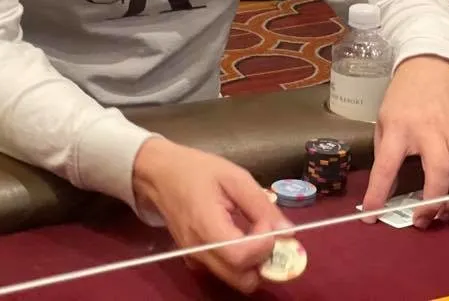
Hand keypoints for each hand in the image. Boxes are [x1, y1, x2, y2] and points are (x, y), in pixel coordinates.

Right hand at [133, 138, 291, 292]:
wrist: (159, 173)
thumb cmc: (196, 170)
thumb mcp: (234, 177)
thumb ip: (261, 205)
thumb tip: (288, 232)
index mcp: (206, 225)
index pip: (242, 257)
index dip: (264, 244)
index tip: (266, 221)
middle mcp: (199, 250)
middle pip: (242, 279)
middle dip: (262, 260)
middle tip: (263, 231)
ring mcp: (195, 258)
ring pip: (234, 279)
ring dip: (252, 262)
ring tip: (250, 231)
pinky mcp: (193, 259)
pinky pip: (223, 272)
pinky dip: (237, 262)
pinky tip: (236, 236)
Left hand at [362, 56, 448, 227]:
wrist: (431, 69)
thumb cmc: (402, 98)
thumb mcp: (383, 121)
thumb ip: (386, 154)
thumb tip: (387, 192)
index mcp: (399, 127)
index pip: (387, 164)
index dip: (379, 191)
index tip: (372, 215)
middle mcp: (429, 131)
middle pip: (439, 170)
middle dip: (434, 201)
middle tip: (423, 221)